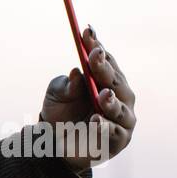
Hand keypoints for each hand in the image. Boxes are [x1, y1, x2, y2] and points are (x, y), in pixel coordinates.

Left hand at [39, 25, 136, 170]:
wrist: (55, 146)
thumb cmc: (60, 115)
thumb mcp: (56, 96)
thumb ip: (65, 85)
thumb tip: (76, 73)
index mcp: (106, 80)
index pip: (104, 59)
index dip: (96, 45)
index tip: (86, 31)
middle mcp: (119, 96)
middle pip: (114, 80)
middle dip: (104, 67)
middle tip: (94, 54)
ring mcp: (122, 118)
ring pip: (120, 106)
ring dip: (111, 100)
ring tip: (101, 94)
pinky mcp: (118, 139)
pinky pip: (114, 132)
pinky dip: (105, 126)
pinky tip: (96, 119)